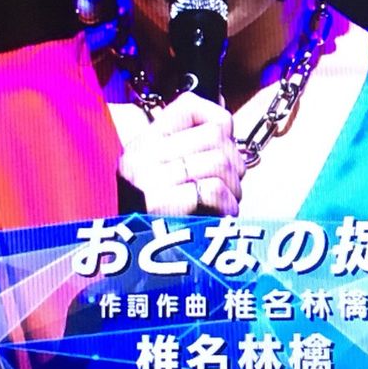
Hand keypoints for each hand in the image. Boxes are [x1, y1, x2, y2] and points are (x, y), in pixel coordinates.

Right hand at [117, 92, 245, 215]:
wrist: (131, 263)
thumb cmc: (158, 221)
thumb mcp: (164, 174)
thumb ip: (190, 144)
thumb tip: (221, 108)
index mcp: (144, 143)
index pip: (192, 105)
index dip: (219, 123)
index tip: (224, 145)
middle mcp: (142, 155)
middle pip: (217, 137)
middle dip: (235, 164)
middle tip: (230, 185)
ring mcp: (149, 178)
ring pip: (220, 161)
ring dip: (234, 187)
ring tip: (225, 202)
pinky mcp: (160, 203)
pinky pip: (212, 190)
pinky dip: (226, 206)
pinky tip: (220, 215)